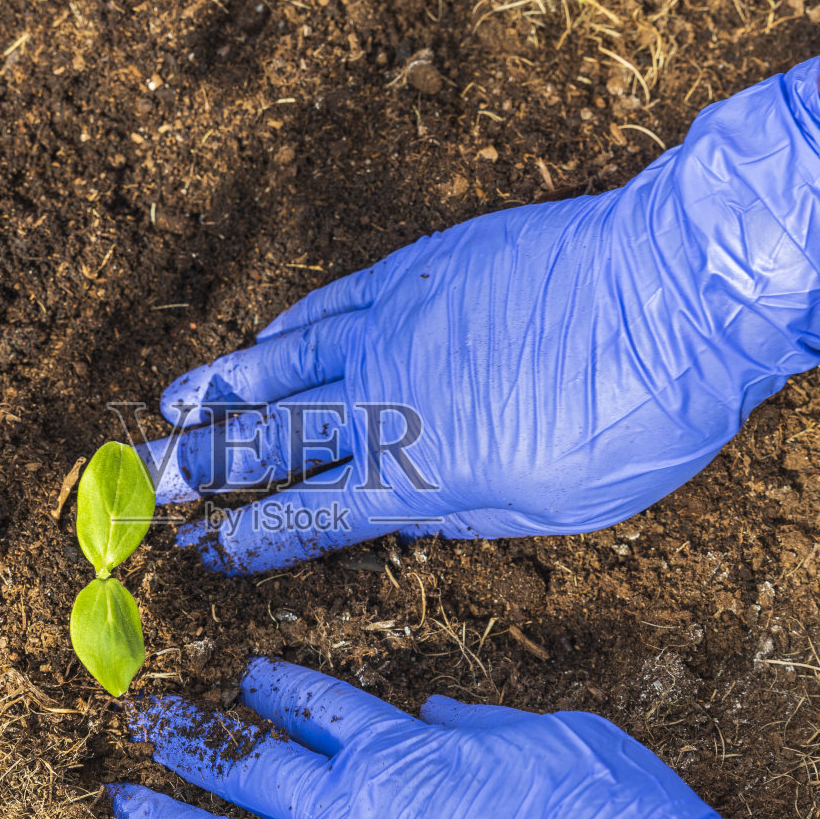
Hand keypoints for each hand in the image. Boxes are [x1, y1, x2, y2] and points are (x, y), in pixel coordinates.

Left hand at [114, 658, 819, 818]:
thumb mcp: (562, 743)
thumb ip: (482, 728)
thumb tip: (432, 714)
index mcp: (404, 756)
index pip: (318, 710)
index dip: (277, 691)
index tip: (249, 681)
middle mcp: (351, 818)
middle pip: (247, 769)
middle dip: (191, 741)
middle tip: (149, 720)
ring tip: (129, 802)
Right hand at [137, 57, 819, 573]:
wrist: (681, 288)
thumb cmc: (638, 415)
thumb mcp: (557, 505)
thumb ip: (467, 511)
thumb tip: (411, 511)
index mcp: (421, 472)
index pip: (309, 515)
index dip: (250, 536)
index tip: (204, 549)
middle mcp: (387, 399)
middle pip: (268, 440)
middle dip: (197, 466)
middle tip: (138, 483)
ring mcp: (394, 324)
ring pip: (280, 363)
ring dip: (219, 389)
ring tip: (167, 406)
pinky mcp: (420, 269)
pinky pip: (329, 303)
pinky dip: (285, 327)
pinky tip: (261, 338)